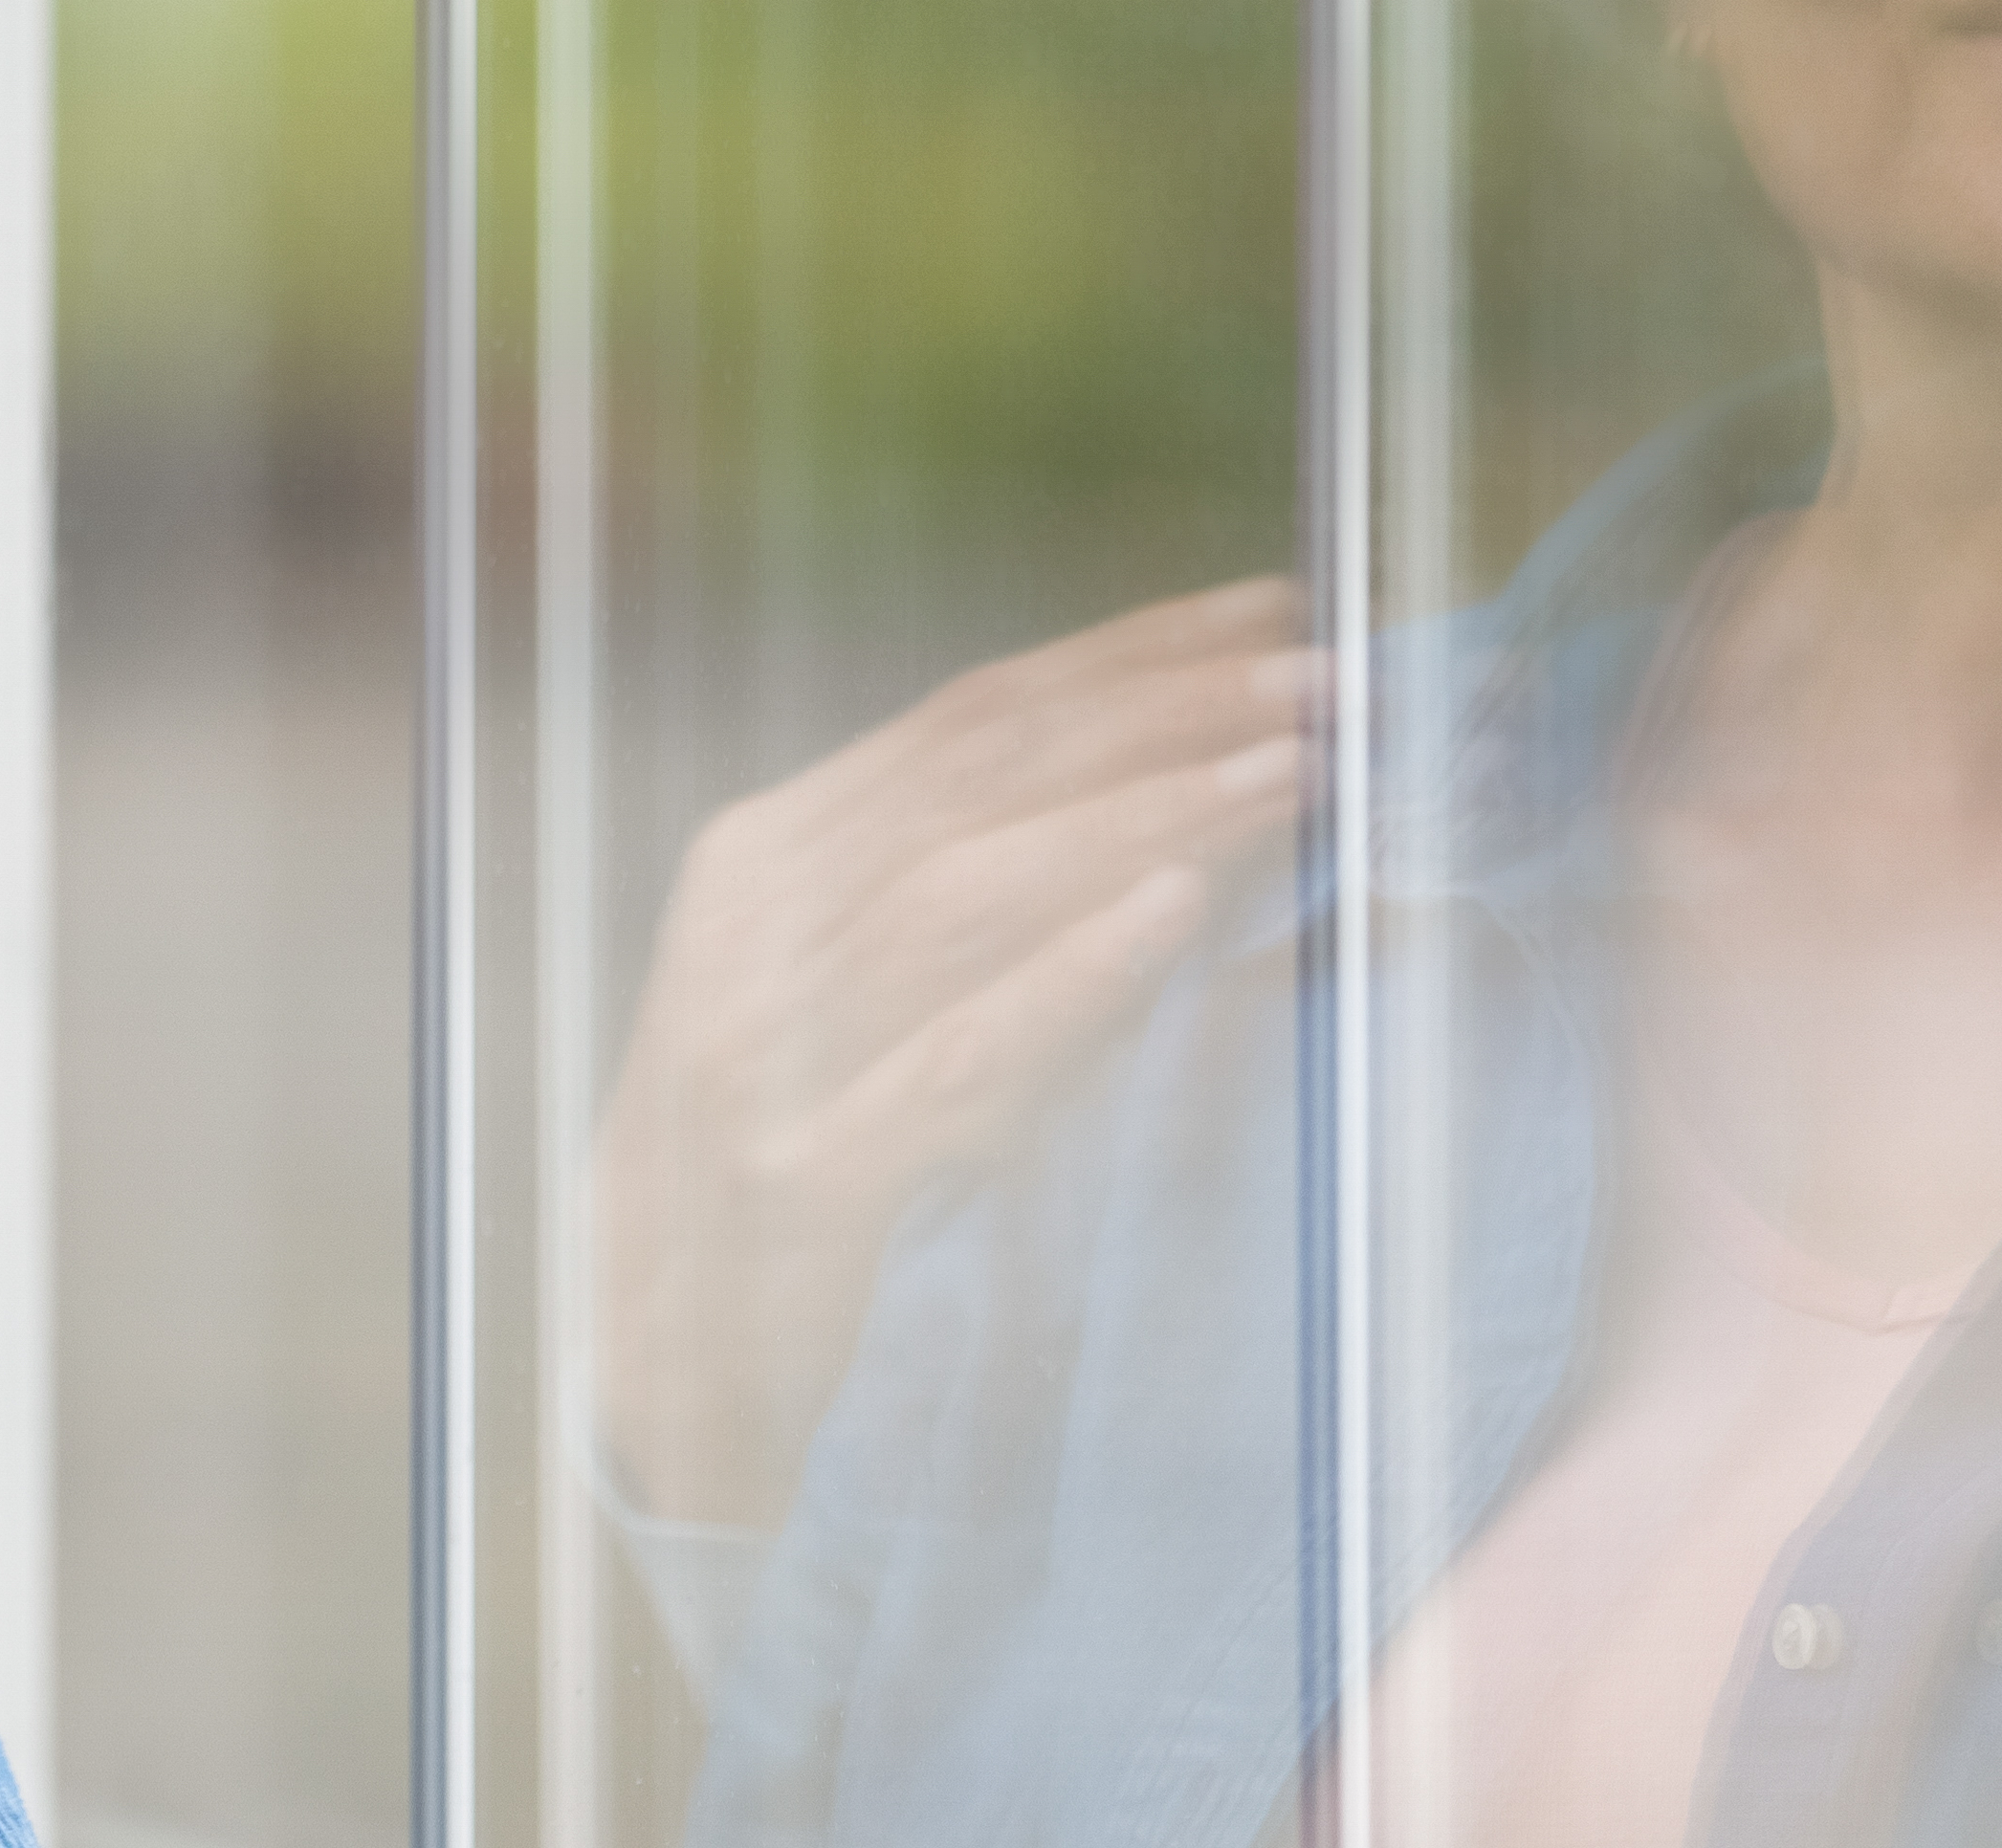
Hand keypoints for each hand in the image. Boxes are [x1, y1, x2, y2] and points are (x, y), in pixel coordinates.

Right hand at [591, 578, 1315, 1531]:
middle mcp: (754, 934)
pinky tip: (1174, 915)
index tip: (1282, 610)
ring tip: (1296, 771)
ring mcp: (768, 1058)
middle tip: (1333, 675)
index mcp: (764, 865)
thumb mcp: (857, 1010)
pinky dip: (1068, 979)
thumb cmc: (795, 1183)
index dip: (1131, 654)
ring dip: (1147, 814)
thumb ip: (976, 908)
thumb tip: (1193, 807)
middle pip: (981, 777)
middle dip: (1169, 710)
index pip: (968, 719)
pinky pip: (955, 1061)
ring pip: (969, 889)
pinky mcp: (809, 1186)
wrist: (668, 1391)